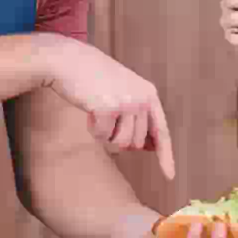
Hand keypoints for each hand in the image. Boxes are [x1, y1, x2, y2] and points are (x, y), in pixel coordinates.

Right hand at [43, 36, 176, 179]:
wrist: (68, 60)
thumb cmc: (92, 78)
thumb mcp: (123, 93)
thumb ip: (138, 117)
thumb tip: (148, 147)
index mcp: (149, 94)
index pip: (162, 131)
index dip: (165, 155)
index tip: (169, 176)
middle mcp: (143, 99)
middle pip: (136, 143)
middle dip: (118, 137)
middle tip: (106, 116)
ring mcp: (127, 103)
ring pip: (120, 144)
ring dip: (106, 135)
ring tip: (98, 111)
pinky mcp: (109, 108)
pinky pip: (102, 137)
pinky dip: (93, 130)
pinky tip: (89, 110)